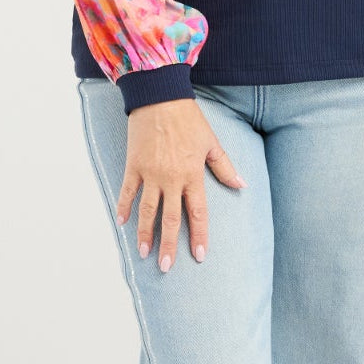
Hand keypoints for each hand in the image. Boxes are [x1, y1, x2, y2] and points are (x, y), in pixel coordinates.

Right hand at [116, 98, 246, 271]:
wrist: (160, 96)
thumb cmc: (188, 118)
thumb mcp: (211, 141)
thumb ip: (224, 166)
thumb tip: (242, 185)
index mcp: (192, 174)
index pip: (198, 212)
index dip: (199, 236)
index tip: (199, 257)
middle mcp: (171, 178)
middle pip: (171, 218)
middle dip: (170, 245)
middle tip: (167, 267)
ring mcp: (151, 173)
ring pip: (147, 210)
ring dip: (145, 233)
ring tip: (144, 253)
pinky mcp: (134, 165)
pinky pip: (127, 191)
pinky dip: (124, 207)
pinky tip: (122, 223)